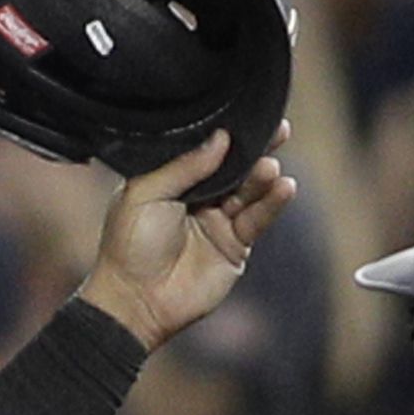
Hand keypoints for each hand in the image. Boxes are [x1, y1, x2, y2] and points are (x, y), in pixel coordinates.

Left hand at [77, 132, 299, 350]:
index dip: (228, 134)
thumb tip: (221, 137)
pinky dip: (272, 203)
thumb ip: (185, 165)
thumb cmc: (129, 245)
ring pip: (249, 190)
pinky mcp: (235, 245)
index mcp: (172, 179)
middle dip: (256, 148)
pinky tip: (284, 186)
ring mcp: (218, 220)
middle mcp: (198, 196)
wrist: (135, 301)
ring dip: (263, 176)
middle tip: (278, 129)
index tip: (250, 113)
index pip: (206, 150)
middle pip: (234, 166)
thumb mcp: (146, 193)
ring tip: (271, 167)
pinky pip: (258, 219)